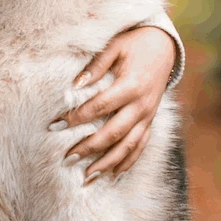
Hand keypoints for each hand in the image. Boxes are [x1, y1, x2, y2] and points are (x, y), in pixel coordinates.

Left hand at [52, 26, 177, 181]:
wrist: (164, 46)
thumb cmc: (134, 44)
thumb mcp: (115, 46)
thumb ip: (96, 65)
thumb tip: (75, 84)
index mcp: (132, 85)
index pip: (100, 106)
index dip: (78, 117)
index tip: (56, 126)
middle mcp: (142, 105)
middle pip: (114, 132)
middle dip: (90, 147)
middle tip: (67, 158)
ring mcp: (148, 115)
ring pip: (129, 145)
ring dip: (108, 162)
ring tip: (87, 176)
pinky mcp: (151, 121)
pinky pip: (141, 145)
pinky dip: (128, 161)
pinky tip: (113, 174)